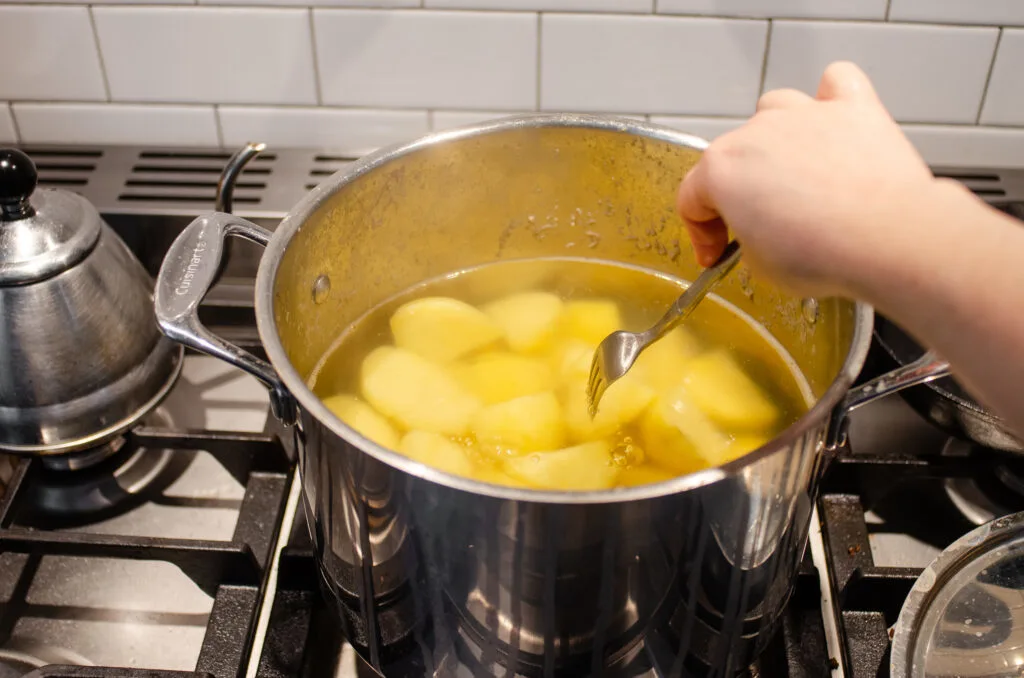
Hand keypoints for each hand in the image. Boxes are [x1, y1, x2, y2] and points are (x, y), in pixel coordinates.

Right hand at [677, 61, 946, 297]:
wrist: (886, 239)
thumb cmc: (822, 254)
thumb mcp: (761, 268)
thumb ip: (746, 240)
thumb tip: (761, 234)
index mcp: (721, 171)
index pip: (692, 198)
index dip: (702, 232)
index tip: (716, 253)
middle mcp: (756, 132)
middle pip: (731, 153)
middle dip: (739, 189)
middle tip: (759, 226)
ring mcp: (805, 114)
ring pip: (774, 109)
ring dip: (774, 136)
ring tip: (793, 171)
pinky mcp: (853, 109)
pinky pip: (835, 83)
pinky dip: (831, 98)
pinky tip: (833, 121)